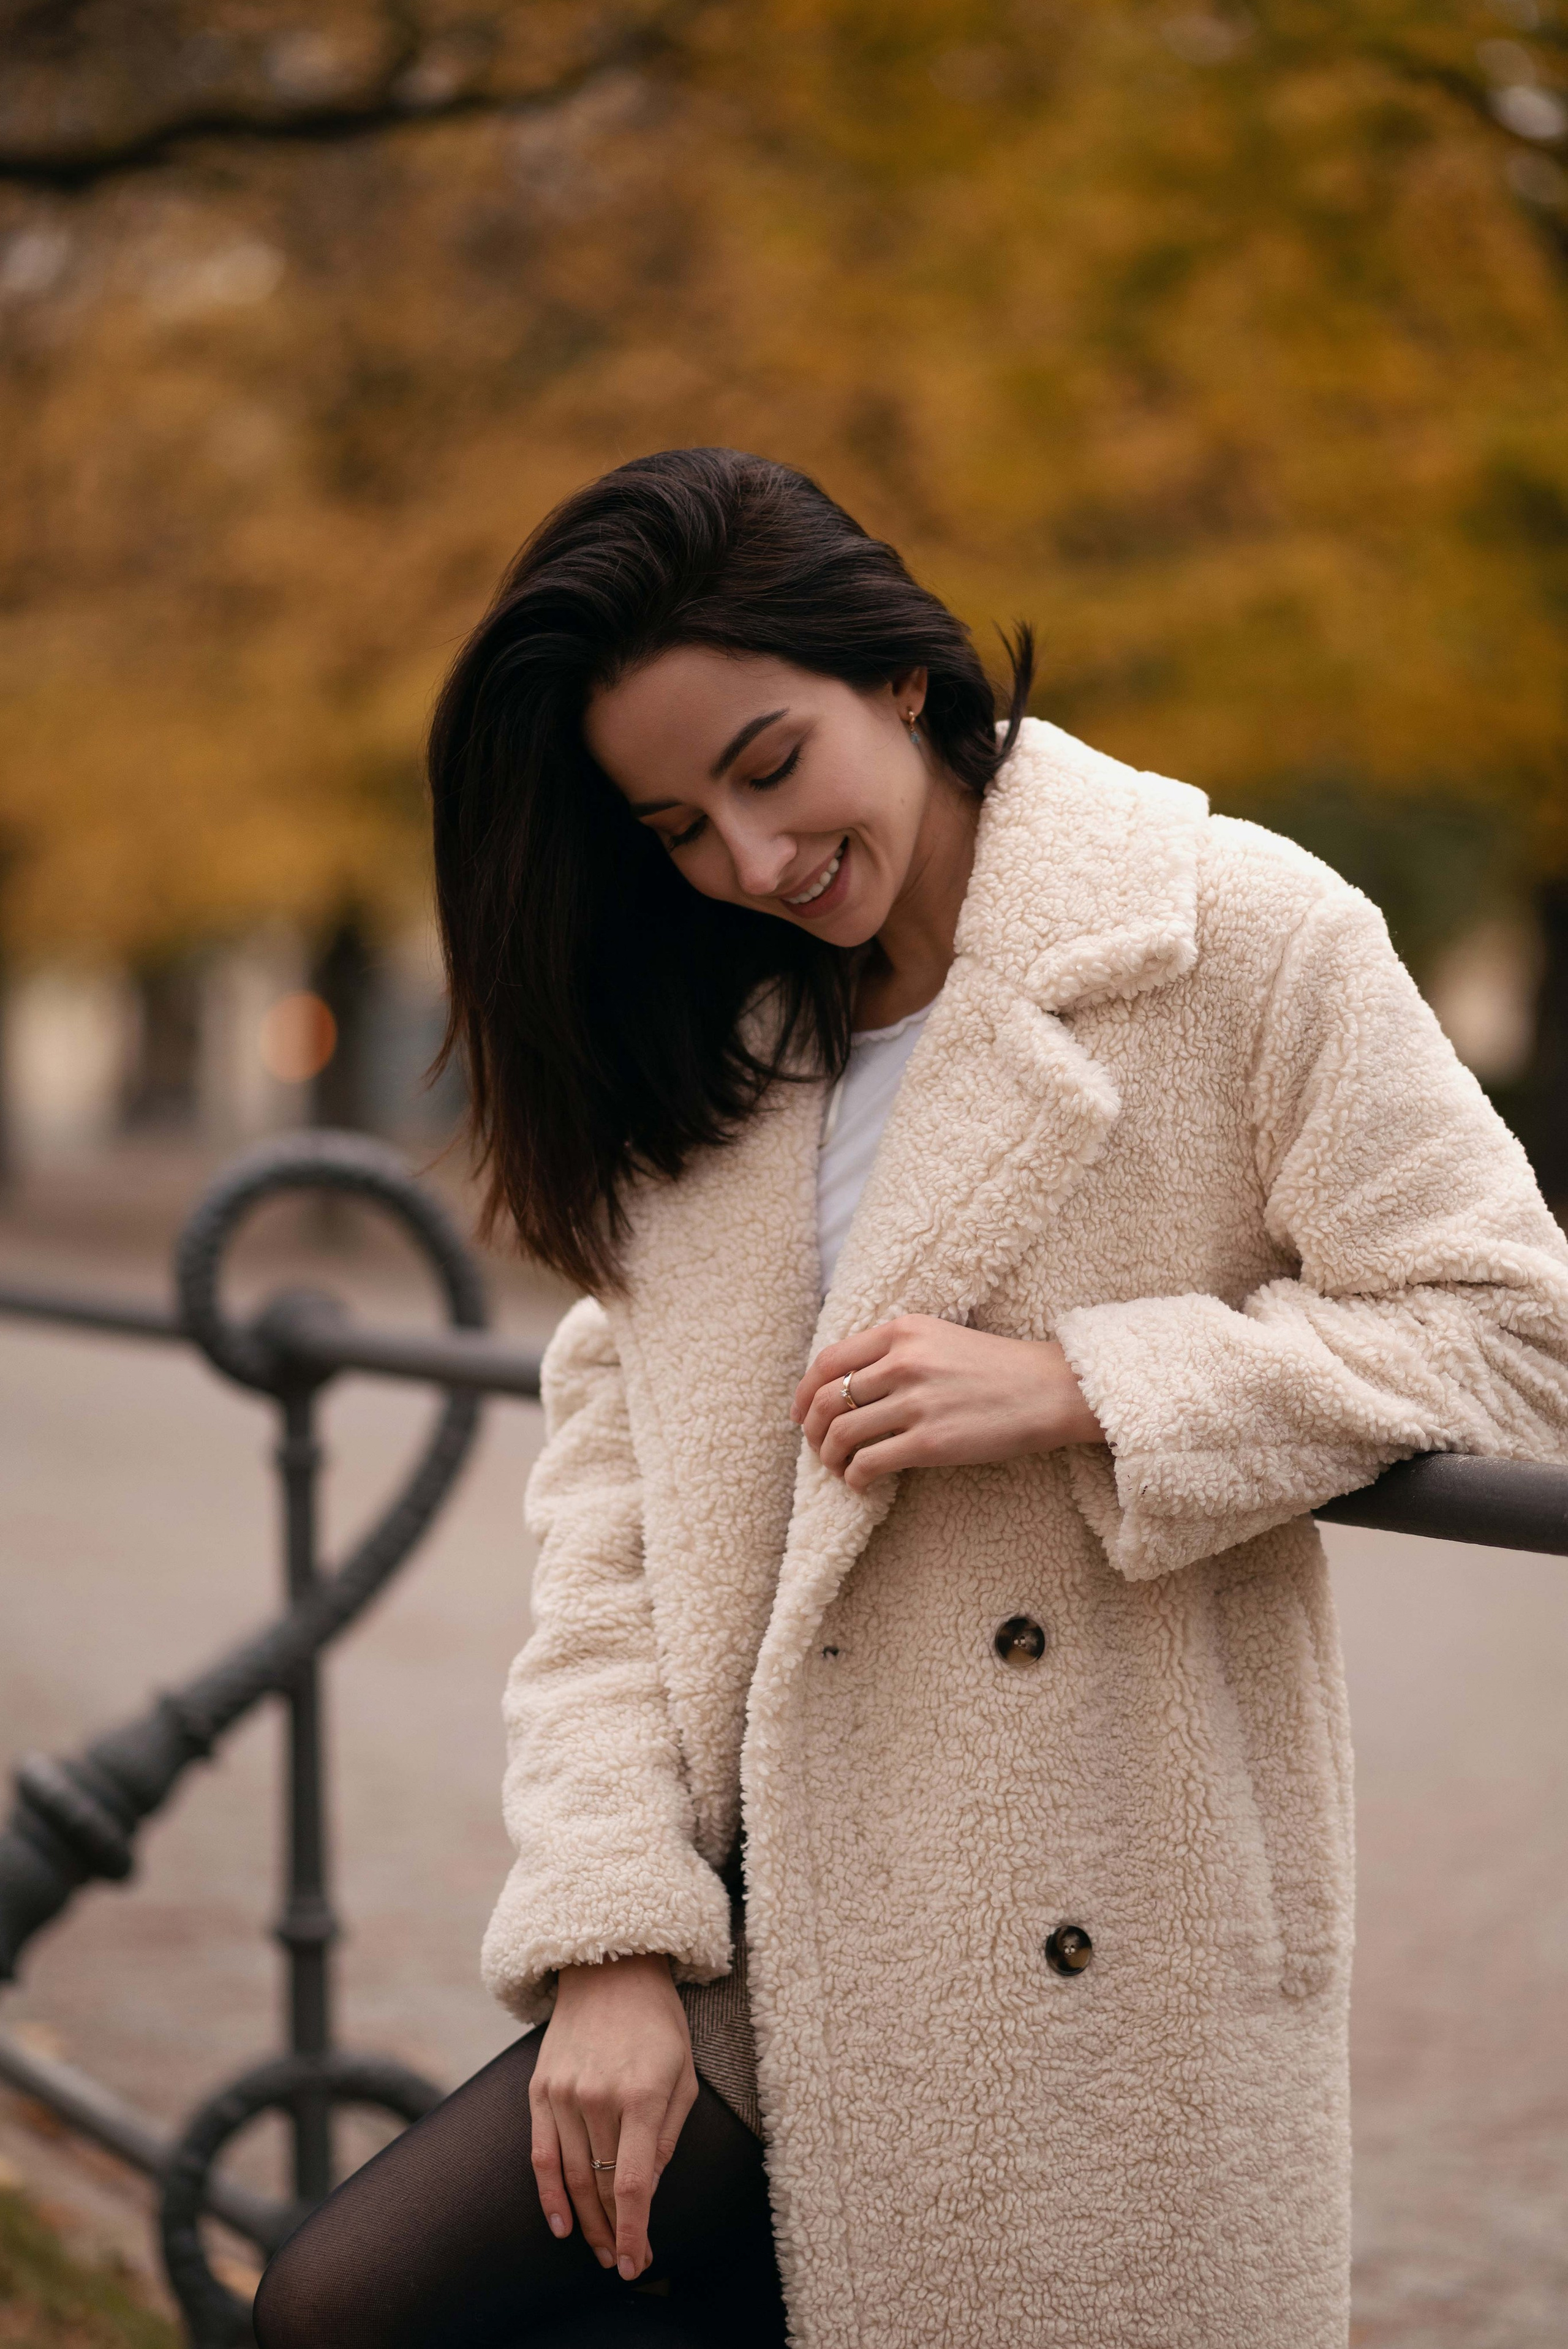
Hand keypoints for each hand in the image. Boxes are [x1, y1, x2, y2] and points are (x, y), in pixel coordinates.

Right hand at [529, 1953, 697, 2280]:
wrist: (610, 1971)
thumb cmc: (658, 2024)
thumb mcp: (683, 2074)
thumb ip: (667, 2135)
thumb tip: (648, 2189)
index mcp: (642, 2094)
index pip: (631, 2184)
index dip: (633, 2232)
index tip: (637, 2264)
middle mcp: (598, 2097)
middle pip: (599, 2187)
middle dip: (614, 2234)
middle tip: (625, 2264)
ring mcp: (563, 2093)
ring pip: (571, 2178)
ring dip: (585, 2223)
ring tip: (599, 2251)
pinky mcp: (540, 2089)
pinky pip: (540, 2155)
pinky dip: (548, 2195)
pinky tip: (560, 2225)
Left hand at [792, 1315, 1104, 1491]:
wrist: (1048, 1390)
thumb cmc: (995, 1367)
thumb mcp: (938, 1338)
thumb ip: (895, 1351)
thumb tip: (846, 1384)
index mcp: (901, 1332)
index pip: (828, 1360)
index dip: (803, 1391)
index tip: (800, 1414)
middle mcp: (902, 1362)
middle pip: (826, 1399)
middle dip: (812, 1430)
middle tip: (819, 1447)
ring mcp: (915, 1402)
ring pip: (841, 1433)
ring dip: (830, 1458)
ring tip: (840, 1468)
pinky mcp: (929, 1442)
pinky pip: (868, 1463)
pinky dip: (855, 1478)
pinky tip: (862, 1483)